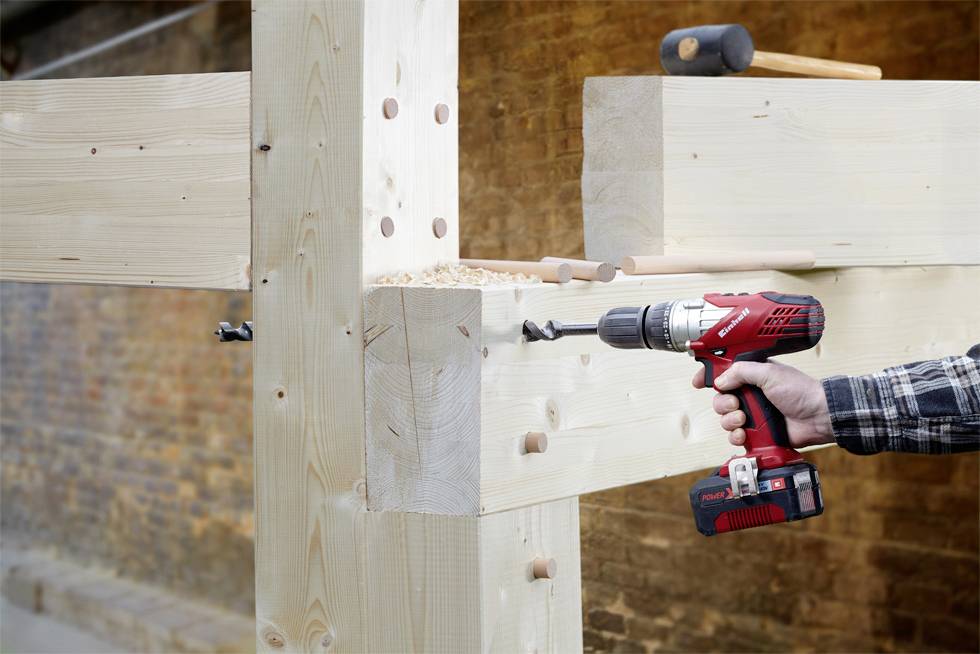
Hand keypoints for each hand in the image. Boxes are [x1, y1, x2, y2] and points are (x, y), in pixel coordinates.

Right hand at [692, 361, 833, 448]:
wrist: (818, 416)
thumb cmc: (800, 391)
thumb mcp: (769, 372)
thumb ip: (742, 372)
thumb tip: (720, 381)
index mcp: (753, 376)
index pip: (724, 374)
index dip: (709, 377)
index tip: (699, 382)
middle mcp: (751, 395)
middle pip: (720, 399)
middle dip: (723, 403)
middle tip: (736, 404)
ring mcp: (754, 415)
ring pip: (725, 419)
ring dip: (729, 420)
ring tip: (744, 420)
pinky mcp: (758, 434)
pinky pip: (735, 437)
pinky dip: (736, 437)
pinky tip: (744, 434)